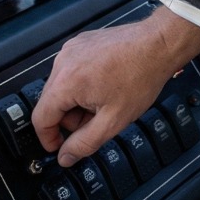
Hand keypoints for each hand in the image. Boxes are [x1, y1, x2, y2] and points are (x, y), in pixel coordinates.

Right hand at [32, 9, 199, 165]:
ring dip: (78, 101)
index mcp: (66, 80)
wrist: (159, 43)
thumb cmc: (140, 77)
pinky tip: (106, 84)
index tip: (60, 147)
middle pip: (51, 102)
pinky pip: (72, 70)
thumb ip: (84, 144)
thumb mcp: (113, 121)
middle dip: (70, 118)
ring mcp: (73, 48)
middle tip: (96, 121)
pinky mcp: (83, 42)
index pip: (40, 118)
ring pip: (62, 86)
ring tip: (106, 100)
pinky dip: (83, 83)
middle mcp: (64, 60)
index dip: (48, 139)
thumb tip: (65, 157)